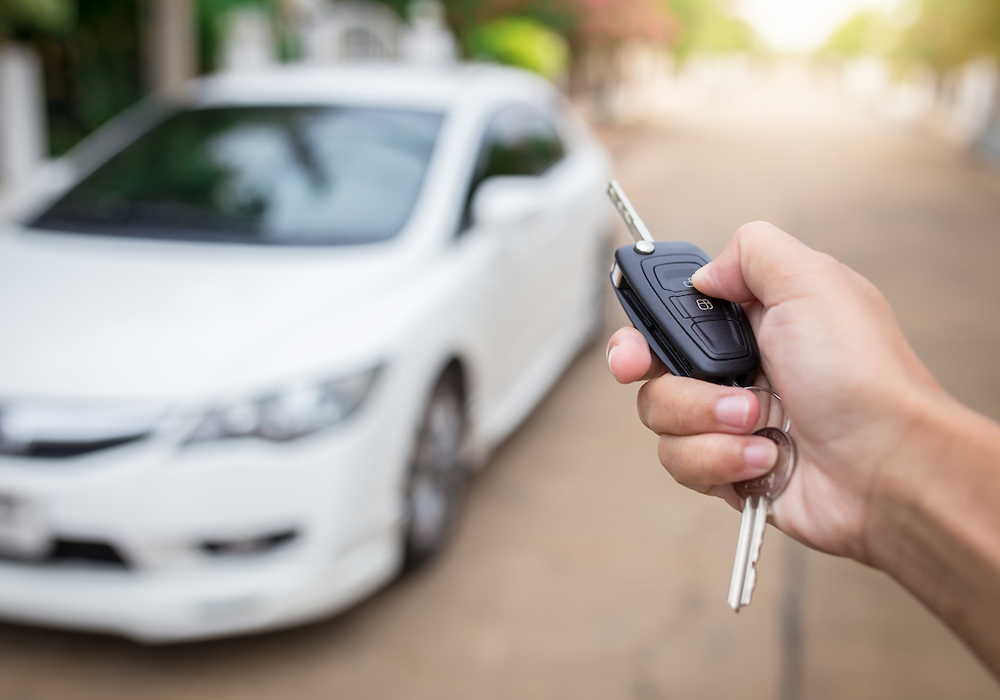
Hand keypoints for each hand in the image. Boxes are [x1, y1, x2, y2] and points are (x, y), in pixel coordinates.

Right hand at [607, 222, 947, 562]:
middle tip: (653, 374)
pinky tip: (768, 455)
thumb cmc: (863, 377)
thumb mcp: (812, 281)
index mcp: (753, 322)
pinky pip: (684, 463)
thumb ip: (752, 251)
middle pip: (651, 369)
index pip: (673, 316)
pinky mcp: (729, 470)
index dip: (643, 325)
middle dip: (655, 375)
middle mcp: (738, 370)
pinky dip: (723, 459)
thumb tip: (707, 272)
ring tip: (762, 420)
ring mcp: (731, 423)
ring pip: (662, 419)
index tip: (635, 340)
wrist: (888, 467)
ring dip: (707, 420)